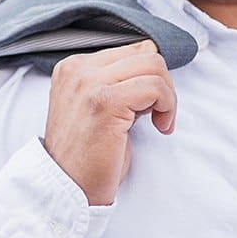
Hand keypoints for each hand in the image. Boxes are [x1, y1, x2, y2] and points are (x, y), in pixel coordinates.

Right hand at [42, 39, 176, 205]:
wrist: (68, 187)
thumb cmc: (87, 155)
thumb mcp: (95, 106)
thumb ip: (115, 83)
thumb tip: (153, 70)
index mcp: (73, 67)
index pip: (131, 50)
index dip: (149, 77)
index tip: (147, 105)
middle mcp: (78, 69)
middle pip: (146, 53)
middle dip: (162, 84)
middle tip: (157, 114)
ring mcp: (90, 83)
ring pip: (153, 66)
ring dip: (167, 96)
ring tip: (158, 121)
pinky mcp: (106, 102)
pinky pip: (155, 87)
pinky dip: (168, 106)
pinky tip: (160, 127)